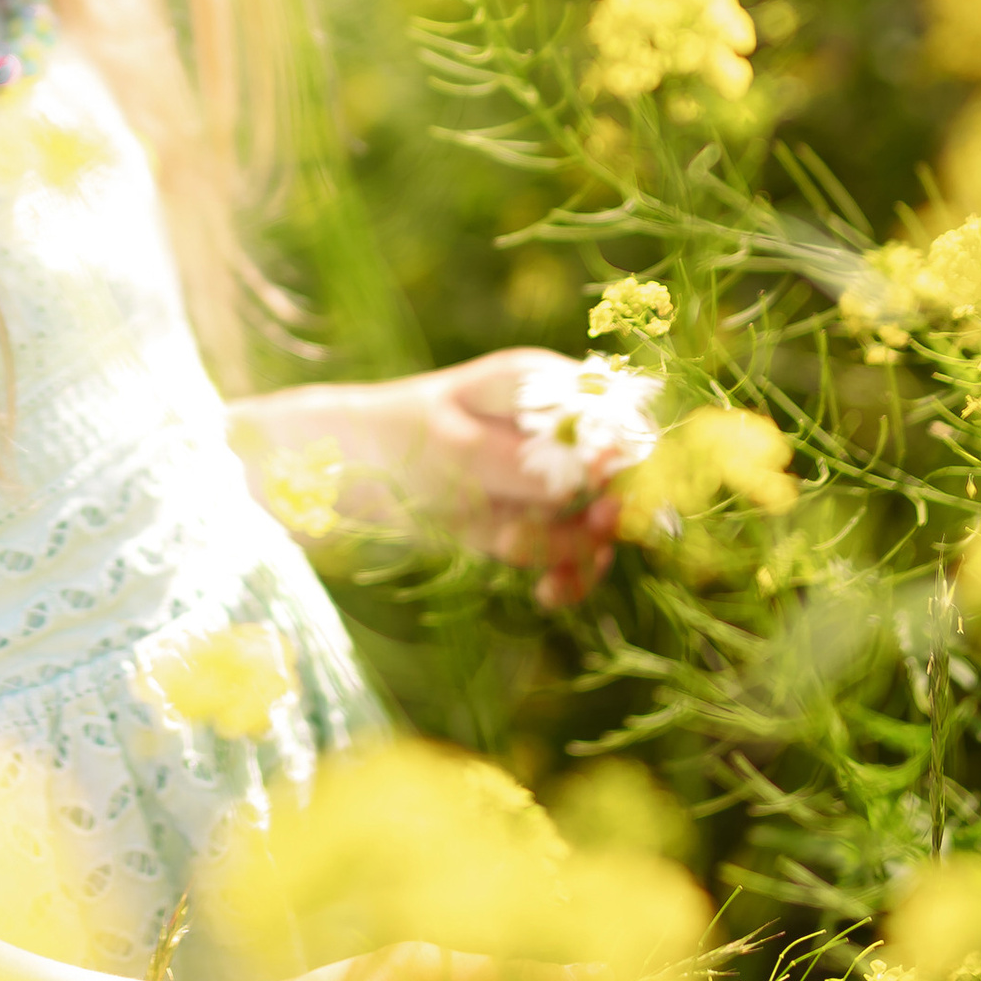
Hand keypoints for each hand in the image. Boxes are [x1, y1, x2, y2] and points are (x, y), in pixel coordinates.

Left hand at [408, 352, 629, 600]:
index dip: (630, 463)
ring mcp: (550, 479)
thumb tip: (604, 467)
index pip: (620, 418)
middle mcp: (558, 431)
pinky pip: (573, 556)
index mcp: (544, 387)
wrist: (351, 476)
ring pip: (598, 525)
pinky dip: (567, 577)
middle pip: (621, 479)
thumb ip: (530, 461)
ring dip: (573, 550)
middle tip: (583, 538)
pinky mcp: (536, 521)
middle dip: (601, 516)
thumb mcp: (458, 447)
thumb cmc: (397, 440)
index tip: (609, 502)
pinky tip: (546, 593)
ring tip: (512, 549)